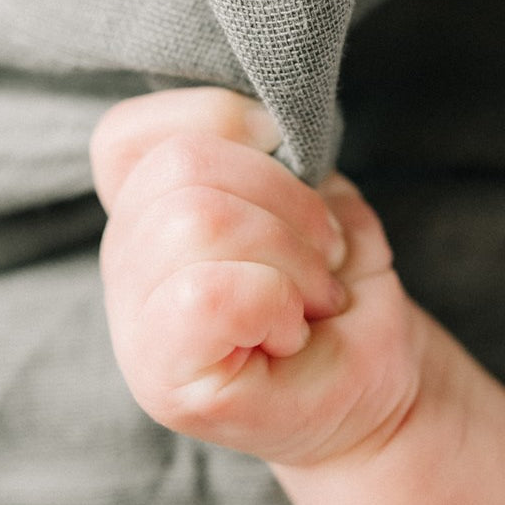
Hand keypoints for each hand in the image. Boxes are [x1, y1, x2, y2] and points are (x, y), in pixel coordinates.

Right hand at [91, 88, 422, 466]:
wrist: (379, 384)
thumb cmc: (344, 291)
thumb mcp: (321, 199)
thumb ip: (276, 160)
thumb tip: (264, 132)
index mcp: (148, 212)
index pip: (126, 134)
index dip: (219, 120)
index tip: (293, 164)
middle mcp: (125, 263)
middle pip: (182, 165)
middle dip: (287, 205)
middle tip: (322, 262)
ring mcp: (133, 326)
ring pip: (197, 220)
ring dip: (291, 257)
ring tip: (312, 298)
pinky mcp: (161, 381)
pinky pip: (210, 293)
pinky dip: (276, 303)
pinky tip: (289, 334)